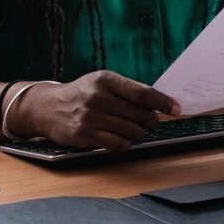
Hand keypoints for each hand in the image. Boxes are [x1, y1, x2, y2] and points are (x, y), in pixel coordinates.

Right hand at [14, 71, 180, 149]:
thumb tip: (159, 103)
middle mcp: (97, 96)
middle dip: (151, 121)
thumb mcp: (101, 83)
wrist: (47, 107)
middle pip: (140, 114)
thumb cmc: (82, 94)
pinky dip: (126, 144)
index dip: (163, 102)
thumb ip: (127, 90)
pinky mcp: (84, 135)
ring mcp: (90, 116)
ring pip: (131, 131)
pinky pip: (117, 144)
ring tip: (136, 131)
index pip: (142, 92)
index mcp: (105, 79)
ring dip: (139, 134)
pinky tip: (123, 140)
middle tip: (150, 123)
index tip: (177, 109)